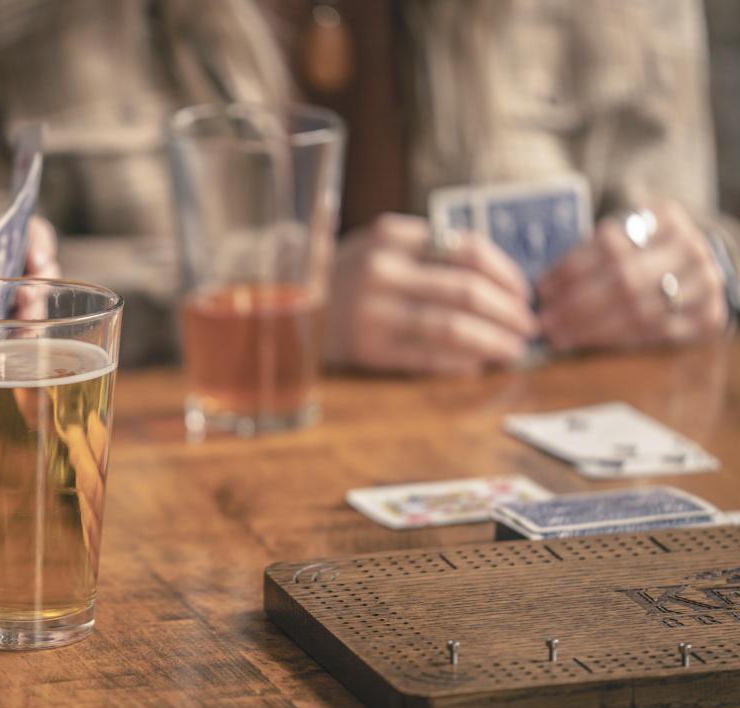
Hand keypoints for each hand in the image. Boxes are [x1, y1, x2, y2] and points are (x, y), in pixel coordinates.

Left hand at [0, 216, 59, 396]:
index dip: (39, 245)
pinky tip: (19, 361)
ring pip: (37, 309)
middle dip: (40, 292)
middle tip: (26, 311)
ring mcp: (2, 309)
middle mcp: (0, 274)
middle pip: (40, 274)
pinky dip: (26, 348)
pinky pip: (24, 339)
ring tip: (22, 339)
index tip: (36, 267)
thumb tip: (1, 271)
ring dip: (36, 323)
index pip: (26, 232)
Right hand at [324, 214, 536, 373]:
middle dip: (509, 312)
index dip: (507, 274)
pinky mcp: (367, 348)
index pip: (467, 249)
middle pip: (467, 290)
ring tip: (513, 349)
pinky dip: (460, 363)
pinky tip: (477, 365)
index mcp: (390, 235)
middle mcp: (380, 270)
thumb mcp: (379, 248)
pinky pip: (427, 357)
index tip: (524, 292)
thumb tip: (499, 285)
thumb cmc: (346, 278)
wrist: (285, 309)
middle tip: (528, 326)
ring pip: (453, 327)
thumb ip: (428, 253)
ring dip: (493, 341)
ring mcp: (371, 311)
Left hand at [537, 201, 728, 350]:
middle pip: (625, 279)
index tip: (541, 289)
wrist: (693, 270)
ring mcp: (704, 284)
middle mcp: (691, 248)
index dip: (571, 268)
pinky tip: (588, 343)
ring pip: (640, 311)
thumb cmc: (644, 252)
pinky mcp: (709, 316)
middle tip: (544, 321)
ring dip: (591, 328)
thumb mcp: (625, 237)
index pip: (611, 243)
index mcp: (666, 218)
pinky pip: (655, 334)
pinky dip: (617, 341)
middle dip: (577, 304)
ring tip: (559, 336)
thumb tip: (542, 288)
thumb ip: (592, 254)